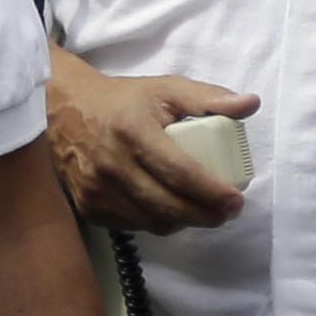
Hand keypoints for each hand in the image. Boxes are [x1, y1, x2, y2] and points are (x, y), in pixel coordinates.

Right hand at [49, 51, 256, 235]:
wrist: (65, 110)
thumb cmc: (123, 101)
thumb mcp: (166, 89)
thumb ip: (209, 98)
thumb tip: (251, 104)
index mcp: (133, 132)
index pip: (180, 173)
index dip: (212, 192)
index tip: (236, 200)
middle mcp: (112, 165)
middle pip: (168, 206)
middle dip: (206, 215)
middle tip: (228, 212)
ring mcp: (96, 191)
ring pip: (152, 222)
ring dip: (184, 222)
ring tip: (203, 212)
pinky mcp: (88, 207)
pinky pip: (132, 226)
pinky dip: (156, 222)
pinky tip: (170, 210)